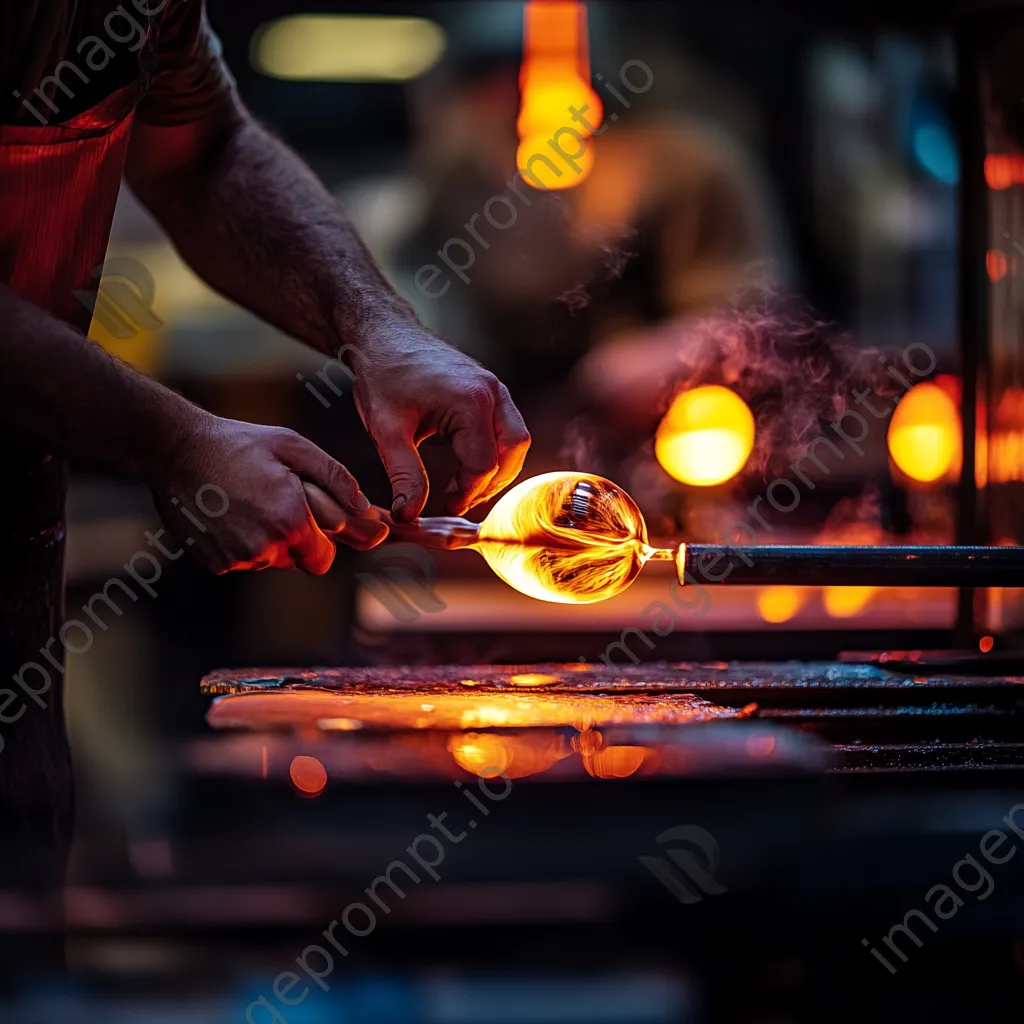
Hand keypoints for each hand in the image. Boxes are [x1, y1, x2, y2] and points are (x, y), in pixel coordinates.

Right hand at [153, 415, 386, 574]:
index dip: (321, 540)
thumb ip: (336, 478)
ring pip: (269, 560)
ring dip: (268, 540)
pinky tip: (229, 512)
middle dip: (297, 541)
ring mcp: (237, 557)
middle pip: (297, 562)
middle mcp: (265, 547)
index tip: (313, 523)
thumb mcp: (294, 448)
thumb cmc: (241, 444)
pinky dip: (241, 543)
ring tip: (250, 502)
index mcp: (291, 521)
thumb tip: (365, 507)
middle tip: (279, 506)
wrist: (177, 450)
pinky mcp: (214, 562)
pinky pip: (241, 561)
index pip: (323, 558)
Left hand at [350, 323, 530, 520]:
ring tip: (465, 485)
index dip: (467, 492)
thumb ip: (403, 475)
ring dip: (497, 467)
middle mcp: (491, 392)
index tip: (446, 505)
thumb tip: (409, 513)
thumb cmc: (383, 374)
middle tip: (460, 498)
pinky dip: (495, 450)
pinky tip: (467, 462)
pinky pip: (506, 426)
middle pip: (513, 452)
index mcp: (470, 401)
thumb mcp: (387, 431)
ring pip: (516, 440)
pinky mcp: (490, 388)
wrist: (382, 334)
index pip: (484, 464)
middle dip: (491, 482)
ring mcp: (494, 388)